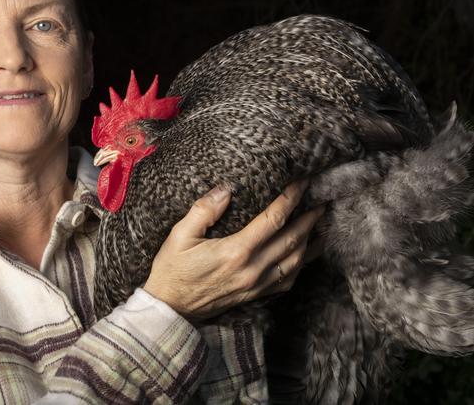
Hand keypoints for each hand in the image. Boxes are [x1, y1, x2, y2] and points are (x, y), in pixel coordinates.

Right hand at [142, 181, 324, 319]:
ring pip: (296, 261)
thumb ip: (203, 210)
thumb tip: (226, 189)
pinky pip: (287, 280)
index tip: (302, 183)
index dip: (291, 199)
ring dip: (311, 240)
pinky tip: (305, 254)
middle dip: (310, 218)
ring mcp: (256, 285)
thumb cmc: (172, 269)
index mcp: (235, 251)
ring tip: (320, 224)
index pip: (273, 220)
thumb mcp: (179, 235)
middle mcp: (252, 269)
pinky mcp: (255, 295)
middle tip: (322, 200)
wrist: (170, 308)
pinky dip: (301, 265)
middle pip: (292, 240)